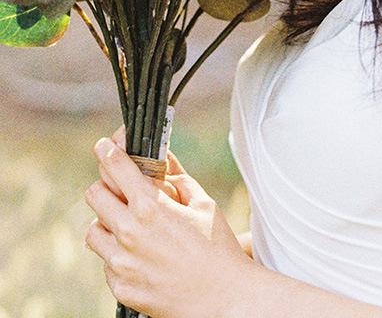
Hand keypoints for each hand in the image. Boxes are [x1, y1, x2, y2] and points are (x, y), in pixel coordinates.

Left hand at [84, 128, 255, 317]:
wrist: (223, 298)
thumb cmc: (217, 248)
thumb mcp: (203, 203)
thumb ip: (177, 178)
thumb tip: (163, 158)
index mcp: (150, 206)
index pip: (116, 168)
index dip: (107, 152)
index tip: (103, 147)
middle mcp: (129, 233)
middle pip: (95, 195)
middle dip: (105, 186)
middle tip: (120, 189)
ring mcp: (121, 263)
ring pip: (94, 231)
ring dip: (108, 223)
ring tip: (130, 226)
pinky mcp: (121, 287)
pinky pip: (106, 262)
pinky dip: (118, 254)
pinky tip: (141, 255)